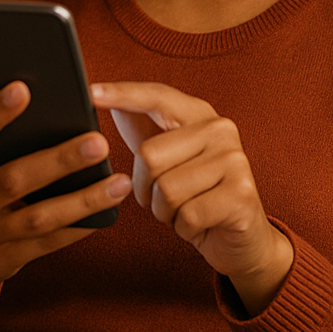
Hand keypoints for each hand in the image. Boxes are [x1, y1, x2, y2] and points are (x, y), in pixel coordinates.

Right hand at [0, 81, 131, 314]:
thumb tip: (9, 79)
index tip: (23, 88)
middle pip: (12, 181)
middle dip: (58, 161)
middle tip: (98, 141)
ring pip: (38, 218)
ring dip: (83, 200)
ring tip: (120, 182)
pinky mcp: (5, 261)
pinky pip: (49, 244)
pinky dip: (79, 225)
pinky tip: (107, 209)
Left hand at [90, 81, 292, 315]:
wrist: (241, 239)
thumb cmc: (195, 194)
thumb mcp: (167, 157)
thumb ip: (140, 126)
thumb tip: (101, 96)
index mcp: (200, 114)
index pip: (157, 96)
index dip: (123, 93)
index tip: (91, 92)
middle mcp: (221, 129)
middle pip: (149, 155)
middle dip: (146, 189)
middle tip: (168, 198)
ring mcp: (235, 160)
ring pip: (166, 190)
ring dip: (166, 212)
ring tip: (187, 210)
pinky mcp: (241, 195)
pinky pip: (186, 216)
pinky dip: (185, 229)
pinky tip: (202, 225)